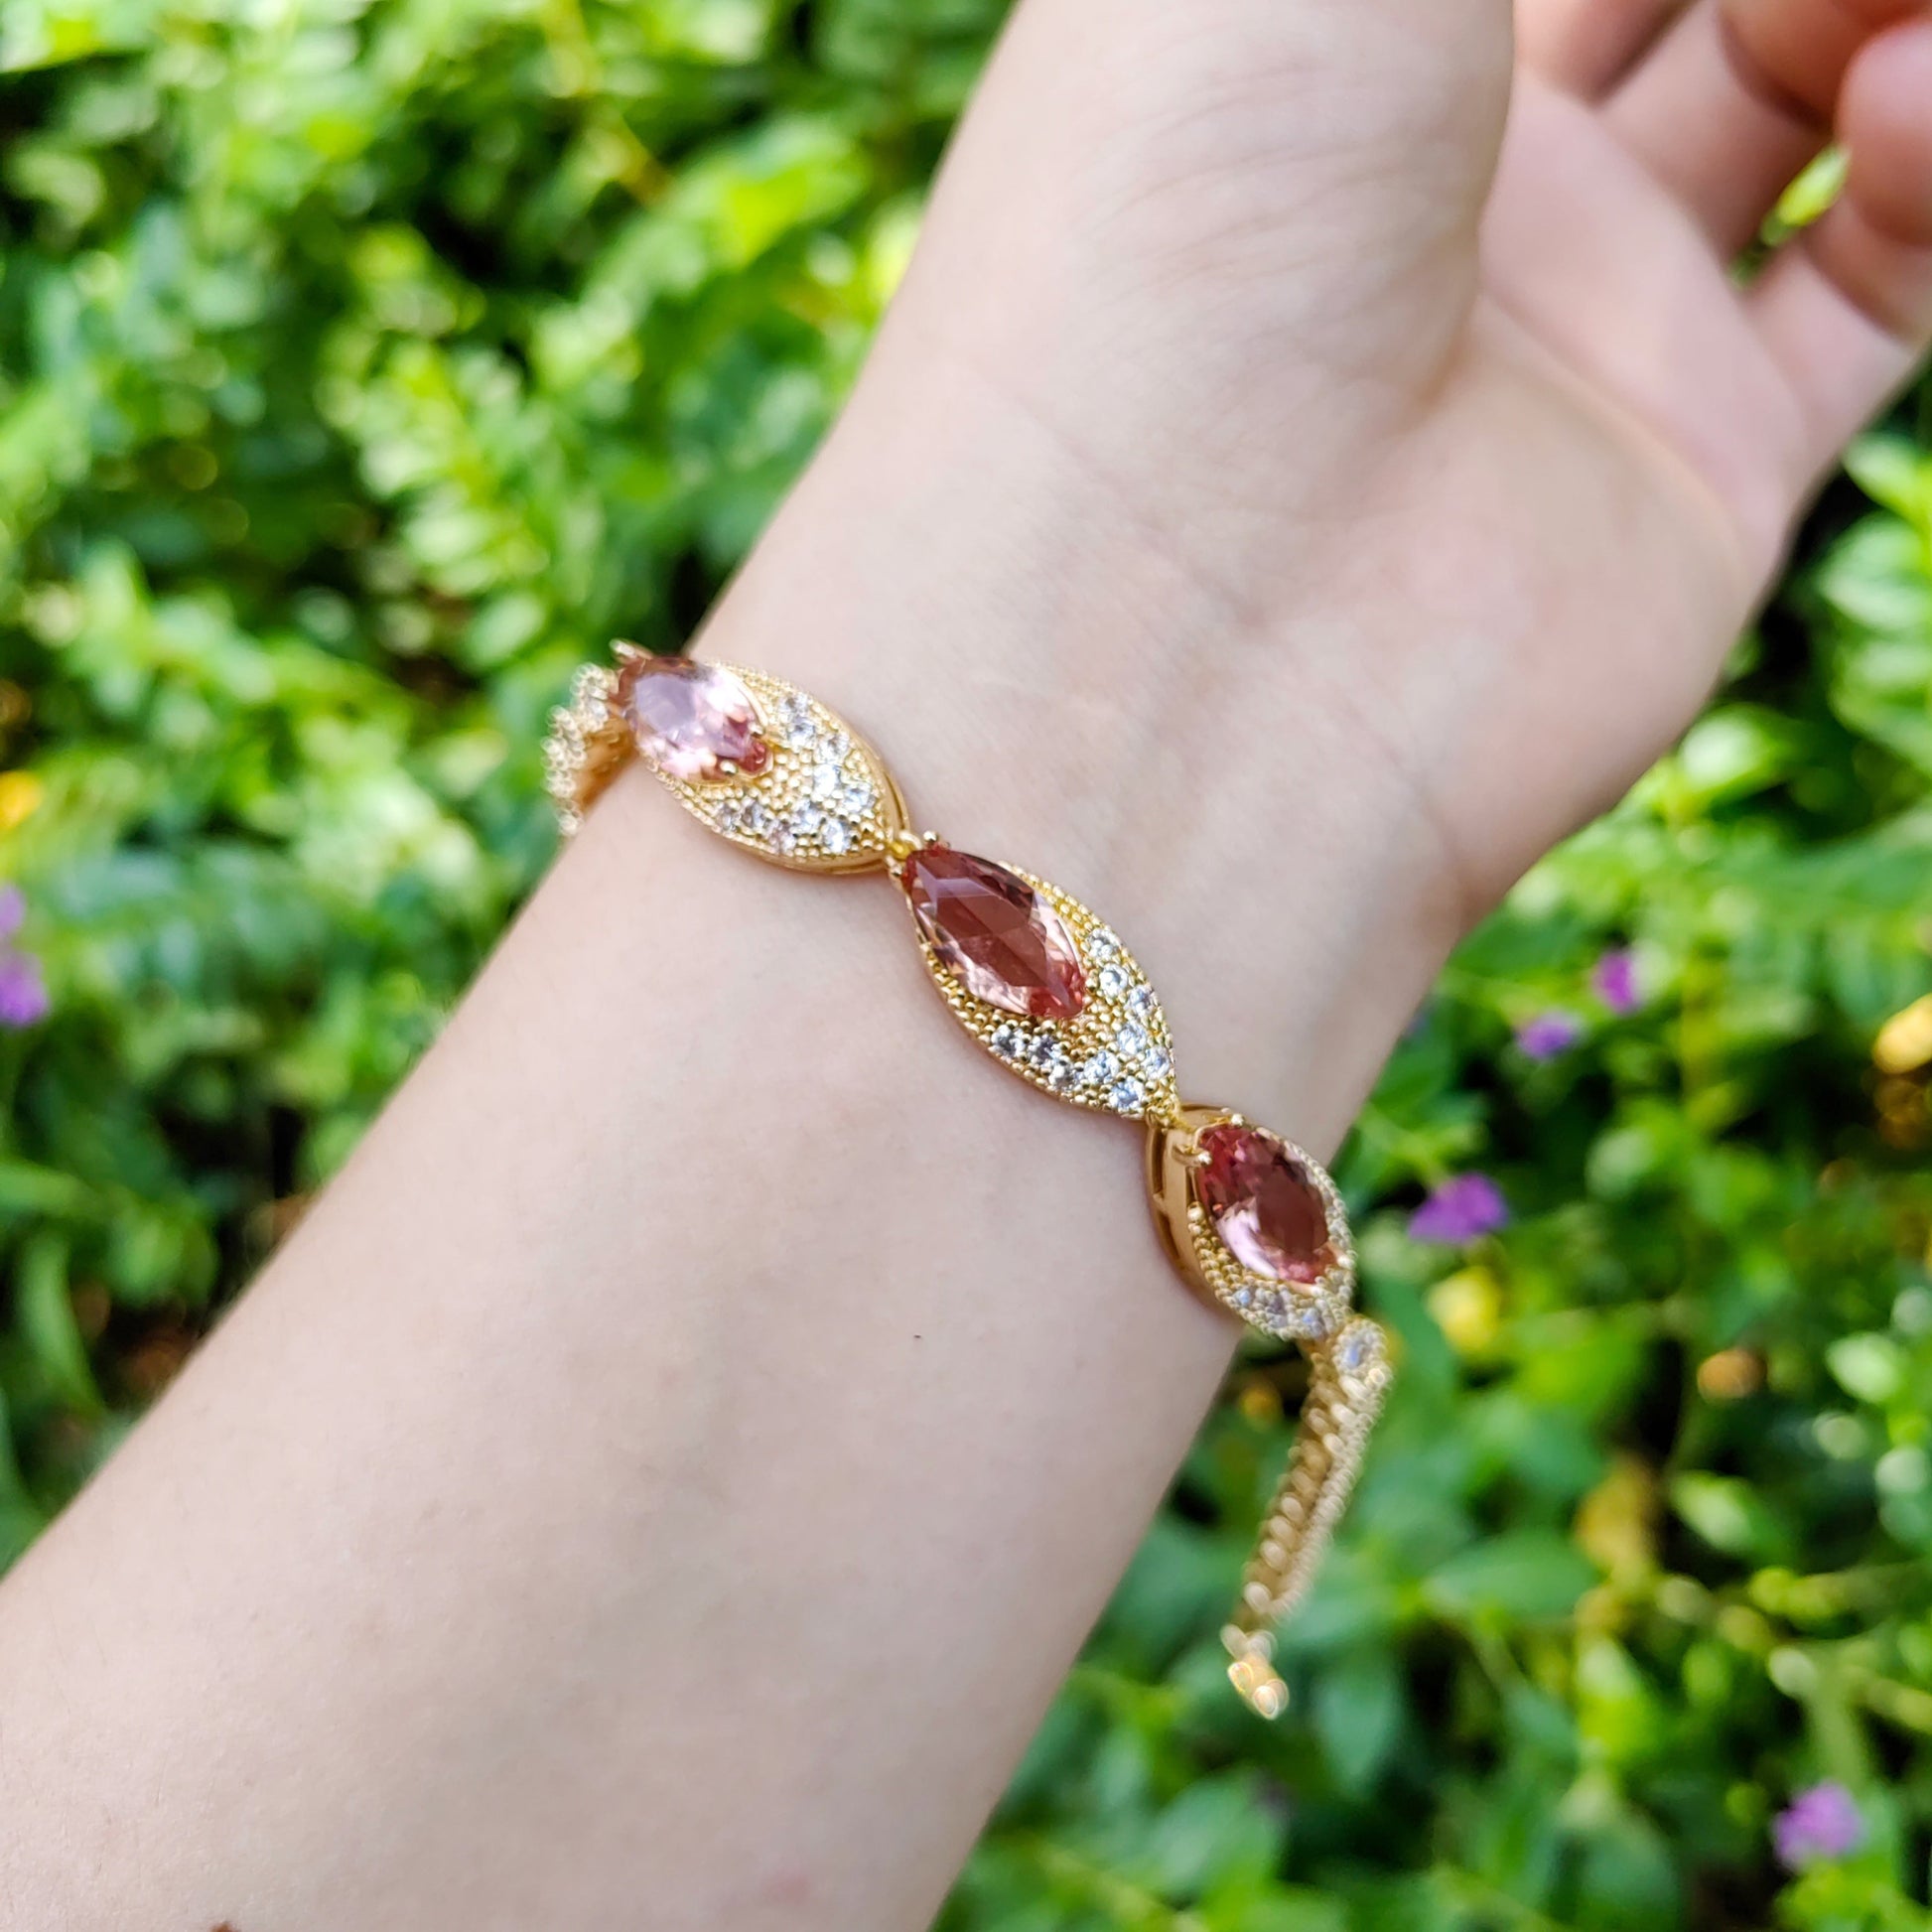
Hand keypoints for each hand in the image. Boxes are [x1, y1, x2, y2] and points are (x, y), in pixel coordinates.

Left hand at [740, 0, 1930, 1109]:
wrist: (1176, 616)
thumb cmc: (1175, 212)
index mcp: (1310, 31)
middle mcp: (1441, 183)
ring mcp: (1568, 335)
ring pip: (1798, 97)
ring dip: (1870, 7)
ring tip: (1868, 14)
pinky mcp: (1694, 479)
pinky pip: (1874, 287)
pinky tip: (1907, 105)